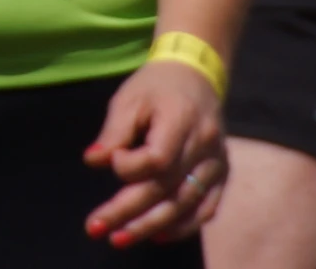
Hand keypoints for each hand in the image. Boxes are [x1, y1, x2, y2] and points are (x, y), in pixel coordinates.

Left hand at [83, 60, 226, 247]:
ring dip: (151, 225)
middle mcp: (204, 144)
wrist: (197, 75)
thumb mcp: (129, 98)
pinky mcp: (221, 173)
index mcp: (182, 119)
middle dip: (129, 211)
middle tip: (96, 228)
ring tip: (120, 238)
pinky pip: (206, 208)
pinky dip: (183, 225)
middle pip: (166, 187)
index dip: (130, 167)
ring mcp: (217, 162)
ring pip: (186, 203)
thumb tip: (94, 161)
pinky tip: (156, 235)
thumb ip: (114, 131)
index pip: (158, 158)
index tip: (111, 159)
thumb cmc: (156, 86)